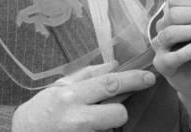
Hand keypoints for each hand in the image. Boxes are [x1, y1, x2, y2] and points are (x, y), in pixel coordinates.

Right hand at [11, 61, 154, 131]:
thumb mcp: (60, 88)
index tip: (150, 77)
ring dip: (104, 126)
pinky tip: (82, 131)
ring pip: (110, 129)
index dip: (134, 80)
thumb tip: (115, 64)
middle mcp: (76, 117)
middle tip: (105, 111)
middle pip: (118, 113)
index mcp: (71, 96)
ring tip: (85, 123)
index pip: (110, 84)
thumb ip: (88, 75)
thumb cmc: (41, 110)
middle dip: (118, 112)